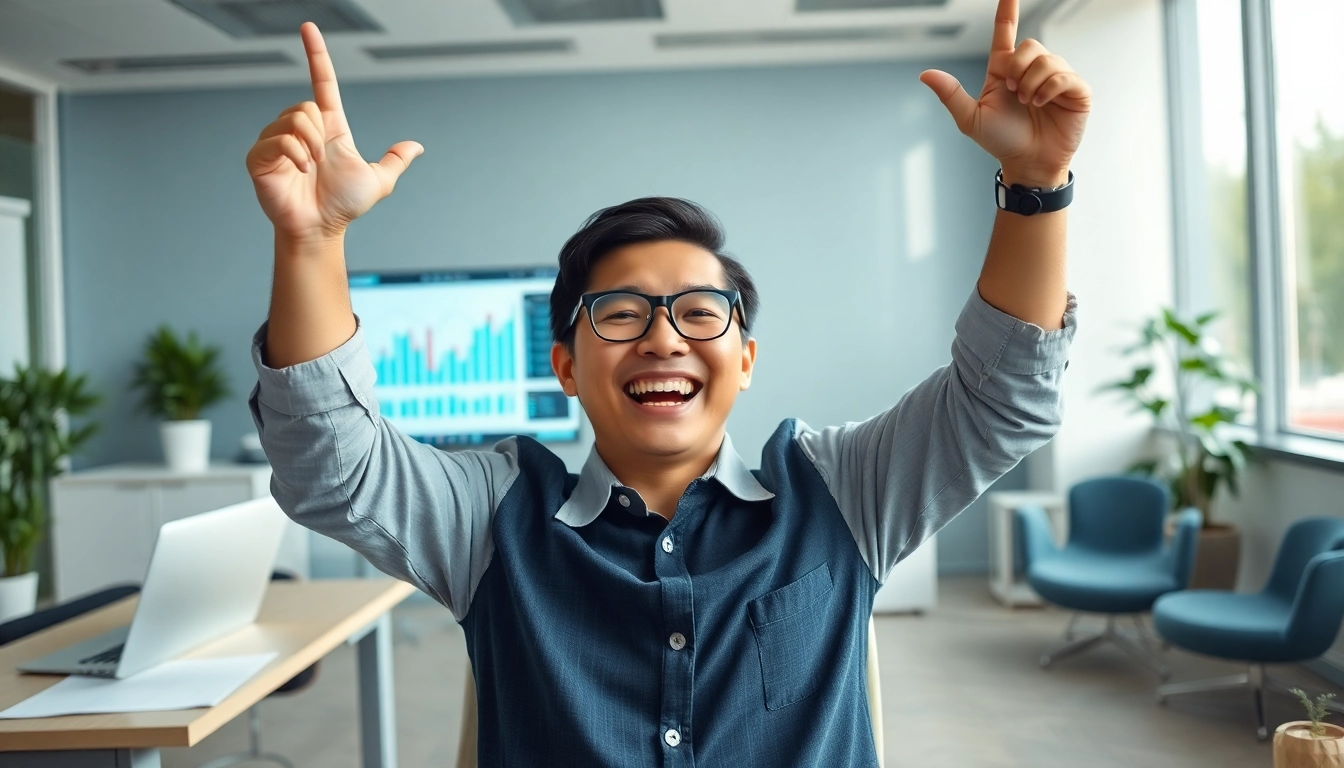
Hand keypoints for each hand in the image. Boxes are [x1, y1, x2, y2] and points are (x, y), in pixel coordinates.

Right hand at [245, 22, 422, 241]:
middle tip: (320, 161)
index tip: (309, 27)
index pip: (322, 83)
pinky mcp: (260, 158)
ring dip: (308, 146)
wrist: (321, 229)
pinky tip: (296, 171)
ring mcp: (277, 142)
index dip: (316, 55)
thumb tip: (416, 147)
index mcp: (328, 127)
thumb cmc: (343, 206)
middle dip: (319, 134)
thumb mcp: (378, 181)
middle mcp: (300, 129)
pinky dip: (292, 154)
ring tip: (308, 169)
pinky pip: (277, 140)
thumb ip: (394, 161)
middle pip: (306, 105)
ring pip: (293, 120)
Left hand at [919, 0, 1089, 186]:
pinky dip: (1049, 90)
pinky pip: (1065, 76)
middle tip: (1013, 93)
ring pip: (1047, 60)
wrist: (1027, 163)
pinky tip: (1041, 104)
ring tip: (1028, 104)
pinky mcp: (1076, 91)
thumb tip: (924, 73)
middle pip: (1030, 45)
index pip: (1006, 33)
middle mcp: (1032, 69)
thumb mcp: (970, 118)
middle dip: (1018, 69)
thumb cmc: (1000, 141)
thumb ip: (951, 94)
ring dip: (1032, 84)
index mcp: (1006, 70)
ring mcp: (1057, 78)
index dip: (1007, 11)